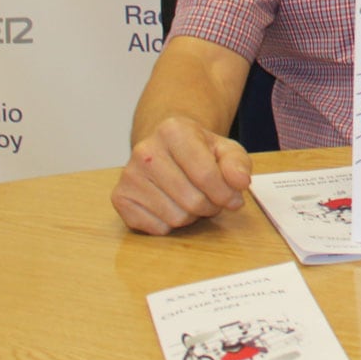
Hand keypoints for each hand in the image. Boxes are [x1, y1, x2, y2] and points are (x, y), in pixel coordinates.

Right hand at [110, 115, 252, 234]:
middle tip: (212, 197)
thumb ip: (238, 163)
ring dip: (192, 215)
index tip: (234, 198)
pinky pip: (156, 228)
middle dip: (210, 205)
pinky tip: (171, 204)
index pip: (206, 175)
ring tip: (191, 197)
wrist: (166, 146)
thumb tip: (241, 182)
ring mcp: (129, 175)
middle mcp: (145, 151)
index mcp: (173, 130)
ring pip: (175, 218)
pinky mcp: (120, 198)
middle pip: (192, 200)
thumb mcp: (226, 149)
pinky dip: (171, 224)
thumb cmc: (199, 150)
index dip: (226, 194)